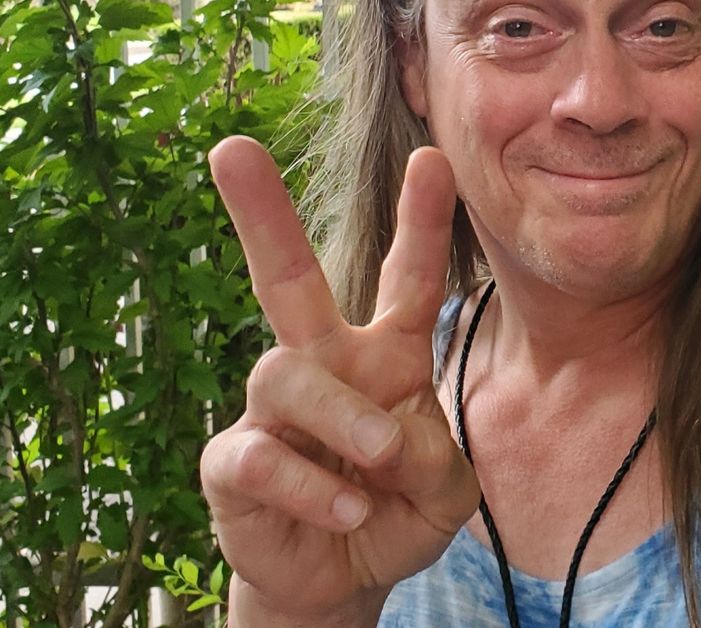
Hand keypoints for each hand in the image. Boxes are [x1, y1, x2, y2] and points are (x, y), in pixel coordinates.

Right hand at [200, 136, 478, 623]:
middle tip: (229, 147)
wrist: (345, 577)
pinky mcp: (234, 462)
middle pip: (286, 278)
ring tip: (382, 458)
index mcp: (388, 355)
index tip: (432, 158)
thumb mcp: (448, 493)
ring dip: (342, 417)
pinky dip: (312, 487)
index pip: (408, 280)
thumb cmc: (396, 511)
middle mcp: (325, 364)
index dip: (421, 222)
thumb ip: (440, 461)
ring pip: (285, 374)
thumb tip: (391, 438)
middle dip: (262, 215)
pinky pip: (260, 457)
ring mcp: (272, 410)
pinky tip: (347, 513)